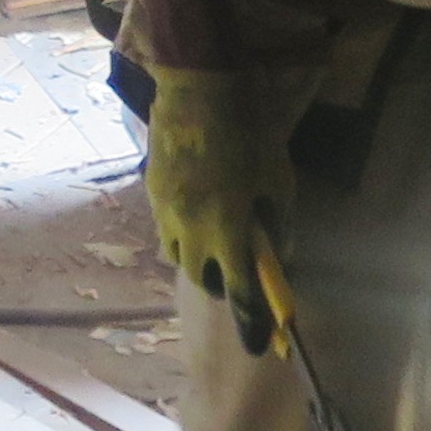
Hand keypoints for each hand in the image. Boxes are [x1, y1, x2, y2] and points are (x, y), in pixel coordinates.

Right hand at [143, 61, 296, 355]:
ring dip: (199, 258)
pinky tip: (198, 209)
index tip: (260, 346)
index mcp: (227, 228)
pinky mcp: (152, 192)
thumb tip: (277, 255)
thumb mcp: (278, 179)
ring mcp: (166, 210)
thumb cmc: (249, 131)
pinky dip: (184, 232)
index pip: (238, 292)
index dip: (252, 321)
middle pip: (202, 279)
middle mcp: (191, 228)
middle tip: (238, 269)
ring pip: (179, 256)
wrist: (196, 84)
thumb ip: (278, 225)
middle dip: (221, 283)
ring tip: (216, 237)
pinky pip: (167, 228)